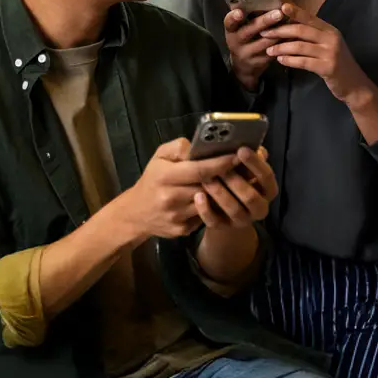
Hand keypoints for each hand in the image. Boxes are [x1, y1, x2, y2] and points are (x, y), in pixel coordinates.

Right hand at [114, 139, 244, 240]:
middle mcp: (170, 198)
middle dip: (225, 178)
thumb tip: (200, 147)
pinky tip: (216, 201)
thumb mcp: (159, 157)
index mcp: (164, 176)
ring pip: (209, 203)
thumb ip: (179, 147)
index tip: (236, 157)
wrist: (135, 213)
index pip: (199, 170)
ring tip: (232, 184)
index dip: (220, 164)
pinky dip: (211, 208)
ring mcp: (177, 217)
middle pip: (208, 188)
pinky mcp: (182, 230)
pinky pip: (204, 217)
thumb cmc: (152, 180)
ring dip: (221, 194)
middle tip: (242, 169)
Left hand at [194, 146, 277, 230]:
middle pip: (250, 197)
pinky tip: (198, 196)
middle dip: (235, 181)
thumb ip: (248, 158)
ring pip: (234, 209)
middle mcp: (259, 207)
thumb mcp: (245, 169)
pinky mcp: (224, 227)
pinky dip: (206, 209)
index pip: (267, 177)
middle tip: (220, 167)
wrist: (225, 210)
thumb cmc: (237, 181)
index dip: (255, 163)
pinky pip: (215, 221)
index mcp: (268, 190)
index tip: (241, 150)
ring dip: (220, 193)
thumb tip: (250, 144)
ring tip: (206, 179)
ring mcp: (242, 220)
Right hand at [224, 6, 284, 91]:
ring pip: (265, 42)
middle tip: (279, 13)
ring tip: (291, 20)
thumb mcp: (241, 28)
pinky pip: (275, 51)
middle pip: (249, 31)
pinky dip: (284, 41)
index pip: (229, 22)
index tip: (240, 12)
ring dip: (279, 31)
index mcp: (231, 30)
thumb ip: (249, 16)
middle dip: (265, 21)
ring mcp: (248, 54)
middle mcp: (236, 42)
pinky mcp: (260, 62)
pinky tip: (294, 34)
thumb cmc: (245, 39)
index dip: (233, 17)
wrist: (244, 66)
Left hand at [260, 3, 374, 104]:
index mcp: (330, 30)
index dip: (295, 12)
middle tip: (265, 33)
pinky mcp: (327, 67)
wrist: (354, 85)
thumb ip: (314, 36)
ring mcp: (330, 53)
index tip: (280, 8)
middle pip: (301, 30)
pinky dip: (290, 60)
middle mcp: (331, 38)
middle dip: (280, 31)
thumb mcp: (328, 45)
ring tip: (269, 50)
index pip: (310, 17)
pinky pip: (303, 62)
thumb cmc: (338, 64)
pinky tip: (280, 60)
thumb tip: (290, 26)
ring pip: (300, 46)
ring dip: (281, 47)